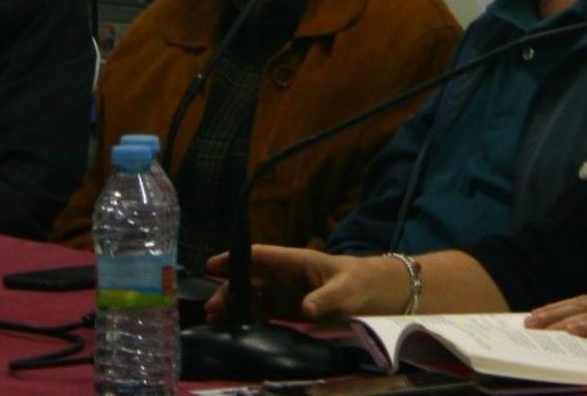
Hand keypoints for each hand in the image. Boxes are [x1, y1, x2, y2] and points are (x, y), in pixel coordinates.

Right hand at [202, 245, 408, 321]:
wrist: (375, 294)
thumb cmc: (359, 284)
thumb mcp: (346, 290)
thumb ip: (326, 299)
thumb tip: (305, 310)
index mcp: (296, 261)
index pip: (261, 256)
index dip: (235, 259)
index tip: (211, 265)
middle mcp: (285, 276)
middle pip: (250, 279)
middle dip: (229, 290)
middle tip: (212, 308)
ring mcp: (285, 293)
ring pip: (252, 297)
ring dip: (234, 306)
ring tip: (215, 321)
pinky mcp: (288, 310)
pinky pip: (262, 312)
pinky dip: (247, 319)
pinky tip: (233, 329)